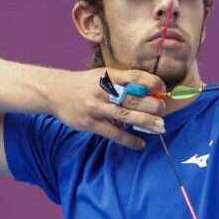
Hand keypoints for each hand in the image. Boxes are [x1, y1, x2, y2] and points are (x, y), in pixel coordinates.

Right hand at [47, 68, 166, 148]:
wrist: (55, 92)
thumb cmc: (84, 84)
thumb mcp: (102, 75)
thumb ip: (123, 82)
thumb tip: (150, 91)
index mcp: (109, 76)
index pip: (136, 77)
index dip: (152, 83)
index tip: (162, 90)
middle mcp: (104, 91)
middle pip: (134, 98)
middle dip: (153, 105)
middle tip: (162, 111)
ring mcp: (97, 108)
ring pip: (127, 116)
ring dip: (146, 122)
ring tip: (160, 128)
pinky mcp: (91, 124)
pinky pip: (114, 133)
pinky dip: (129, 140)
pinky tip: (141, 144)